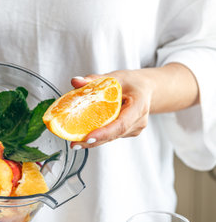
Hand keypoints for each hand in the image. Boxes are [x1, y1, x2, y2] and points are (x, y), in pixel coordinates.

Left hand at [70, 63, 198, 147]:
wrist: (146, 89)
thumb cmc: (132, 82)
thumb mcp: (115, 77)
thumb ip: (95, 80)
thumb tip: (75, 81)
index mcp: (139, 106)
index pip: (121, 124)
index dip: (104, 133)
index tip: (88, 137)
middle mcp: (139, 121)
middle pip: (114, 135)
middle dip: (93, 141)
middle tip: (75, 144)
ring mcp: (135, 129)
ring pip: (112, 137)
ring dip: (94, 140)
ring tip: (76, 141)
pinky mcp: (129, 132)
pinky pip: (112, 136)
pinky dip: (100, 136)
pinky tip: (86, 135)